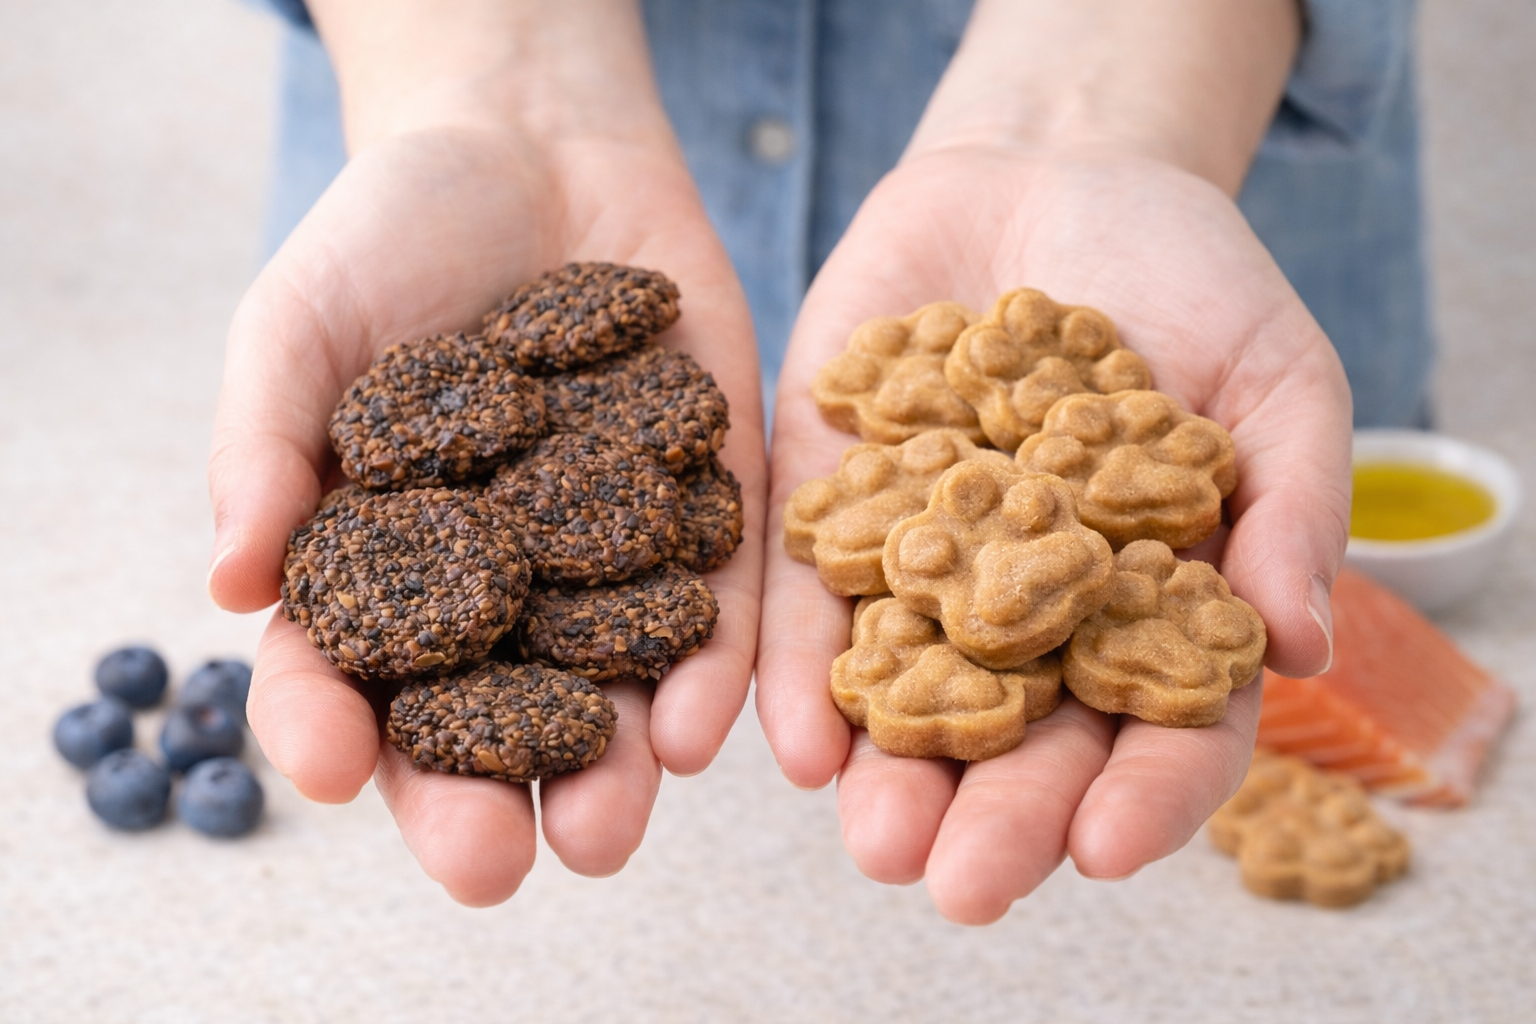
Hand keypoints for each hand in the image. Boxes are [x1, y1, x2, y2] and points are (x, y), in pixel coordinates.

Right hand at [207, 59, 764, 901]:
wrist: (533, 144)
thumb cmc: (387, 235)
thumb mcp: (297, 321)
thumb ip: (264, 442)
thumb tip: (230, 577)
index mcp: (383, 565)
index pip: (346, 670)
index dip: (329, 726)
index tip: (330, 769)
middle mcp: (499, 585)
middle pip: (487, 713)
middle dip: (488, 794)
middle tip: (495, 865)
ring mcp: (605, 555)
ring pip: (608, 685)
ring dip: (612, 766)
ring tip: (606, 826)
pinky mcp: (705, 510)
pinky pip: (714, 603)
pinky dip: (710, 666)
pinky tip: (704, 722)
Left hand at [757, 142, 1349, 923]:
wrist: (1052, 173)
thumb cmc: (1192, 277)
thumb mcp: (1276, 373)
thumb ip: (1291, 501)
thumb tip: (1304, 643)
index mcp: (1151, 600)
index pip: (1160, 721)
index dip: (1144, 791)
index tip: (1111, 849)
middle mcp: (1033, 604)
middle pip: (1020, 732)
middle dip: (991, 811)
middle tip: (959, 884)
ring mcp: (927, 557)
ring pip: (907, 686)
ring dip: (886, 769)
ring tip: (871, 838)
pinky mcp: (833, 499)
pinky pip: (810, 595)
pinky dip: (799, 665)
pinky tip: (788, 738)